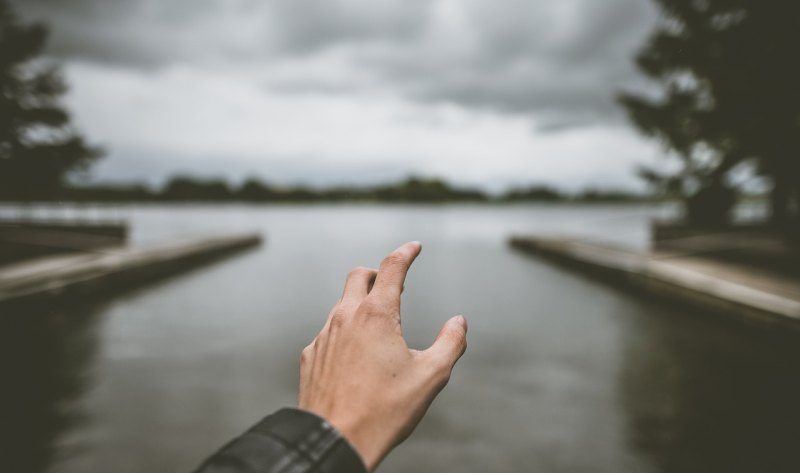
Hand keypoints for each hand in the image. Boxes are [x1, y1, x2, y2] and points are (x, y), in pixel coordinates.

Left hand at [297, 241, 467, 470]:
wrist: (335, 441)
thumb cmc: (384, 410)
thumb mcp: (431, 376)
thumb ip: (451, 342)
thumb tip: (458, 322)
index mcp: (376, 315)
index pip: (392, 268)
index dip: (405, 253)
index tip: (414, 247)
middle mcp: (345, 318)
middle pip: (357, 276)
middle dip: (377, 274)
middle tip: (392, 285)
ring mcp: (323, 336)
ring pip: (341, 306)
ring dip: (360, 306)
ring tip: (378, 329)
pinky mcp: (310, 357)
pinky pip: (328, 334)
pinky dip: (344, 334)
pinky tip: (355, 358)